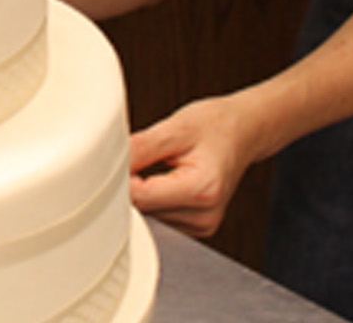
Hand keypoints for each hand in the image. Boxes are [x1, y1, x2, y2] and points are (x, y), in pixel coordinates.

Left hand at [127, 95, 260, 237]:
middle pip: (145, 211)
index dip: (121, 180)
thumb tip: (107, 165)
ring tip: (156, 167)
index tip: (115, 163)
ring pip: (149, 217)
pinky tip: (162, 181)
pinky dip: (153, 201)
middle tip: (133, 160)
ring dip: (142, 195)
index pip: (142, 197)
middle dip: (131, 187)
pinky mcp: (197, 226)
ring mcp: (203, 224)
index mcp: (203, 189)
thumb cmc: (216, 125)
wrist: (244, 131)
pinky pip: (160, 218)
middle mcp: (205, 214)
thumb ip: (140, 149)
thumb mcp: (176, 127)